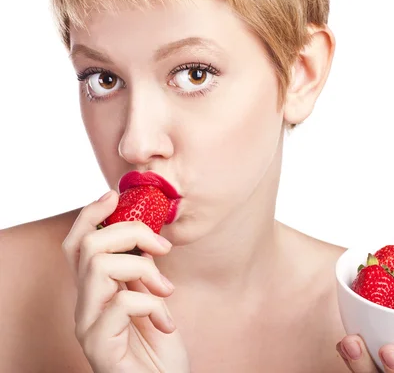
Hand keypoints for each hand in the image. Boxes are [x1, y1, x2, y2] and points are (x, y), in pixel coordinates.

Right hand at [62, 190, 189, 372]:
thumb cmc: (160, 347)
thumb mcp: (153, 297)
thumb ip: (142, 270)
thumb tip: (145, 235)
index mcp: (97, 291)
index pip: (78, 243)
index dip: (91, 214)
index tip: (115, 195)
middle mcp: (86, 305)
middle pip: (87, 246)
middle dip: (130, 233)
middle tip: (162, 248)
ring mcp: (88, 326)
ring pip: (99, 266)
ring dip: (144, 269)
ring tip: (166, 291)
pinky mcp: (98, 347)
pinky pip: (120, 304)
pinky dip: (151, 303)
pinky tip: (165, 321)